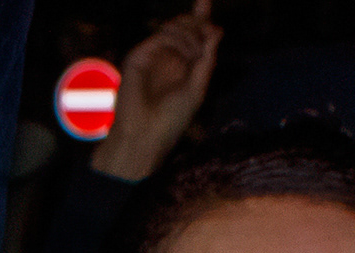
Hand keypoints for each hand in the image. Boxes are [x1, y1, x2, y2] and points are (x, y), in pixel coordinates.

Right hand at [94, 0, 217, 181]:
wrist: (146, 136)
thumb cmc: (171, 120)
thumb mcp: (199, 86)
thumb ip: (207, 57)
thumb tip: (216, 29)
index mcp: (181, 65)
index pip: (191, 35)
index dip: (199, 16)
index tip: (204, 0)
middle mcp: (166, 58)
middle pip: (185, 26)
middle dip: (199, 25)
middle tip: (206, 36)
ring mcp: (152, 56)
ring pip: (174, 27)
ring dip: (191, 33)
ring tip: (195, 53)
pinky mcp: (138, 57)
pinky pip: (162, 35)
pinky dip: (177, 39)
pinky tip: (185, 53)